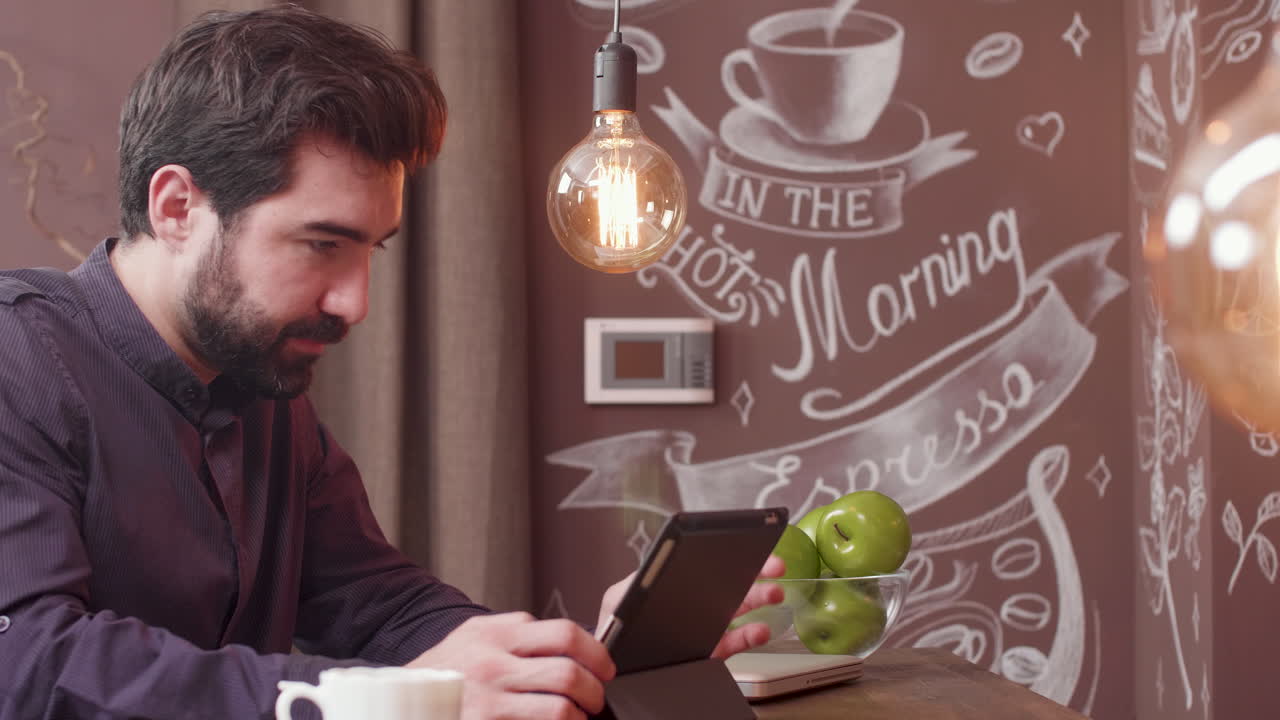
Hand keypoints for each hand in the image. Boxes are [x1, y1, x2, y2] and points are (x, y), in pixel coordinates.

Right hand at [407, 611, 615, 719]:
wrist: (401, 700)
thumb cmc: (447, 670)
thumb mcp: (476, 636)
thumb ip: (516, 634)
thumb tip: (570, 642)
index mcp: (496, 633)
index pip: (564, 634)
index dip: (596, 652)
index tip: (606, 667)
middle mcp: (493, 664)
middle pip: (568, 672)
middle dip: (595, 690)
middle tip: (596, 697)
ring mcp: (489, 700)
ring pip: (560, 709)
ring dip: (579, 716)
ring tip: (578, 717)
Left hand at [594, 554, 786, 659]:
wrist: (621, 667)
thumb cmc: (617, 630)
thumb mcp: (618, 601)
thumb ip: (631, 589)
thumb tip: (647, 575)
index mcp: (678, 581)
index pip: (705, 559)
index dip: (727, 550)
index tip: (746, 540)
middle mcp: (697, 598)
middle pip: (731, 579)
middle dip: (757, 569)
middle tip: (774, 564)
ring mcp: (708, 623)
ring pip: (740, 606)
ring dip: (760, 597)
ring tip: (774, 594)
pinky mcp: (712, 650)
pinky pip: (736, 641)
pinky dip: (750, 635)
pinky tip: (760, 629)